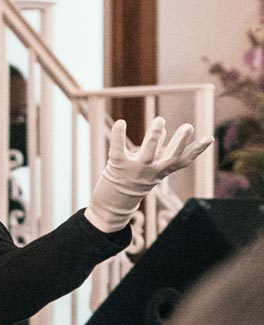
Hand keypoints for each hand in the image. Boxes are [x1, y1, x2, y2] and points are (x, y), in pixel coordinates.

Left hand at [85, 117, 213, 232]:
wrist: (114, 204)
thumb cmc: (135, 180)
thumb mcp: (150, 167)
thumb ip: (158, 151)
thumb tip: (165, 131)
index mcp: (162, 170)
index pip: (183, 161)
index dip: (197, 150)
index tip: (210, 138)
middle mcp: (152, 171)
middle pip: (170, 157)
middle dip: (180, 142)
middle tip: (188, 126)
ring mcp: (135, 169)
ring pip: (148, 152)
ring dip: (155, 136)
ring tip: (160, 120)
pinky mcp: (118, 165)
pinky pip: (119, 149)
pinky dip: (119, 135)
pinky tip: (121, 122)